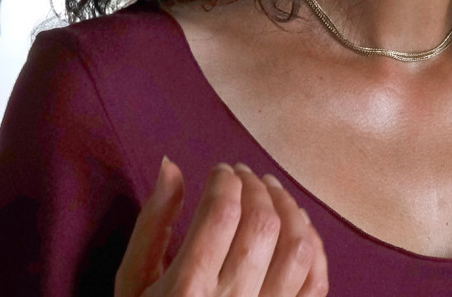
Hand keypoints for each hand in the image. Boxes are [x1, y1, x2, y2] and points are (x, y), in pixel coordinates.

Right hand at [116, 158, 328, 296]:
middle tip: (244, 175)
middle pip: (262, 225)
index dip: (225, 181)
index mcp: (187, 289)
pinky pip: (316, 280)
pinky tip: (297, 225)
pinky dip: (313, 245)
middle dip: (255, 188)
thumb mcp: (134, 281)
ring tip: (272, 191)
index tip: (220, 171)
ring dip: (289, 208)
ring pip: (297, 247)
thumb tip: (172, 166)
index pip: (221, 214)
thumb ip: (152, 224)